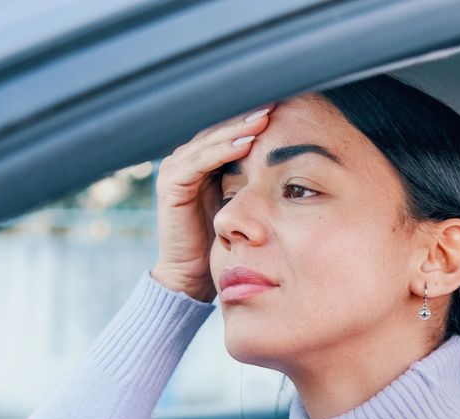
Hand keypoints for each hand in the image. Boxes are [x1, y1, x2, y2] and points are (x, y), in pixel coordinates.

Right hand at [152, 104, 273, 301]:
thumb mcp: (241, 203)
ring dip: (238, 129)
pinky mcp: (171, 185)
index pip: (230, 131)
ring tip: (264, 118)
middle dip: (248, 116)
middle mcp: (187, 161)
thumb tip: (288, 160)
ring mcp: (175, 171)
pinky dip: (222, 151)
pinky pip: (199, 162)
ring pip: (210, 141)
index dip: (254, 119)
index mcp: (203, 163)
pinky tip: (246, 144)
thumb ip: (252, 179)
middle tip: (277, 101)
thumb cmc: (220, 242)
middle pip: (220, 130)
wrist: (191, 275)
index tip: (285, 106)